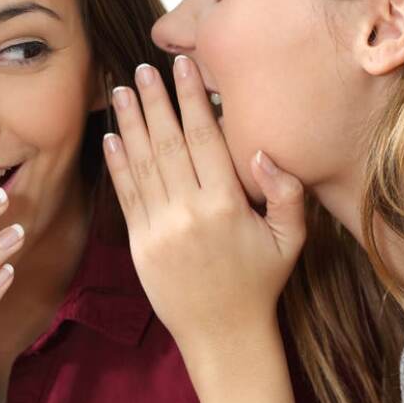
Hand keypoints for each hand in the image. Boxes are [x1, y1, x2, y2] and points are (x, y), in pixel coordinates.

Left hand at [103, 56, 305, 383]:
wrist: (223, 334)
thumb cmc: (261, 283)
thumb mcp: (291, 240)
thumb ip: (286, 194)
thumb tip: (263, 152)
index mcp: (227, 205)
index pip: (205, 139)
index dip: (192, 100)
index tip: (183, 68)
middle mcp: (190, 211)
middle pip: (168, 143)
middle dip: (155, 101)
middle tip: (144, 68)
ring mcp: (161, 228)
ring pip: (142, 164)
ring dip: (130, 123)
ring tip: (121, 90)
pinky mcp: (141, 244)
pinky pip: (127, 195)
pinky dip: (117, 164)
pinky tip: (112, 136)